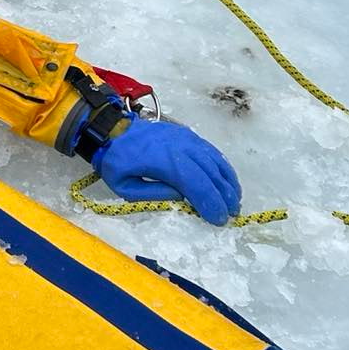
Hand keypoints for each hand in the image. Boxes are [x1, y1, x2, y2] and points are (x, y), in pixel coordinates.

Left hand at [93, 118, 241, 225]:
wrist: (114, 130)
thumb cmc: (117, 161)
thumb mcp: (126, 186)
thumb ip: (155, 194)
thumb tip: (182, 197)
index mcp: (164, 161)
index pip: (195, 183)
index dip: (210, 203)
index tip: (219, 220)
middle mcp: (180, 146)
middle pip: (210, 173)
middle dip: (224, 196)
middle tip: (231, 215)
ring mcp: (186, 138)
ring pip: (215, 161)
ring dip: (228, 182)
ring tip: (234, 201)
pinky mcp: (188, 135)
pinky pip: (211, 151)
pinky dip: (223, 167)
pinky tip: (227, 181)